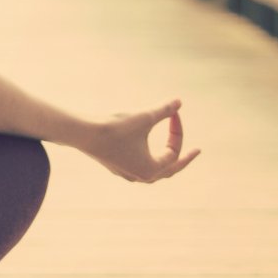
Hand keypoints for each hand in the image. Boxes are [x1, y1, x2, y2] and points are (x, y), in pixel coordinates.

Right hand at [77, 99, 198, 182]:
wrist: (82, 133)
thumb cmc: (115, 127)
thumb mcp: (144, 117)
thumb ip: (163, 111)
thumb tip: (179, 101)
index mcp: (151, 169)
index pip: (173, 151)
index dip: (178, 131)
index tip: (174, 113)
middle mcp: (140, 176)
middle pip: (169, 170)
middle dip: (182, 158)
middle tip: (195, 152)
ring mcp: (126, 173)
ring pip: (152, 171)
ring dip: (164, 161)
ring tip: (170, 154)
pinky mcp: (115, 166)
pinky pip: (138, 166)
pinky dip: (147, 158)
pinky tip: (145, 153)